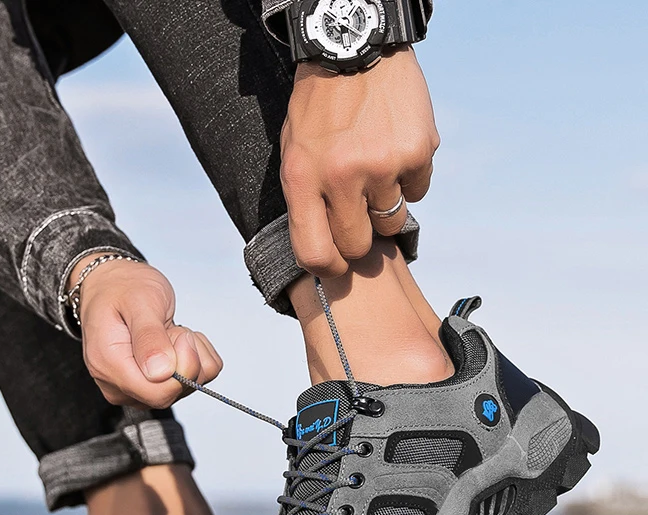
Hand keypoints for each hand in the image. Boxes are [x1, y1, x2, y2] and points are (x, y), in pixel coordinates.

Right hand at [75, 257, 222, 407]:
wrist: (114, 285)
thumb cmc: (122, 289)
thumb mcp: (139, 301)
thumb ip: (149, 337)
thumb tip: (160, 372)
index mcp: (109, 366)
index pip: (158, 393)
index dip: (181, 368)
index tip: (178, 333)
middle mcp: (119, 385)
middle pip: (172, 393)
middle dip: (186, 359)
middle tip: (171, 329)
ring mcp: (135, 389)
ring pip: (185, 389)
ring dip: (191, 356)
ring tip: (168, 332)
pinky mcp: (152, 387)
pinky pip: (191, 384)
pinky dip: (195, 359)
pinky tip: (174, 340)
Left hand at [281, 46, 439, 277]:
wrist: (354, 47)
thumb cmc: (319, 108)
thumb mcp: (294, 152)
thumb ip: (306, 201)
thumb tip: (325, 252)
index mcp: (302, 179)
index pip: (315, 253)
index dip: (328, 268)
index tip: (336, 264)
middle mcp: (342, 176)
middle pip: (358, 245)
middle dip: (359, 237)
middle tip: (358, 213)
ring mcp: (382, 164)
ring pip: (392, 220)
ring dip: (385, 204)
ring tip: (374, 169)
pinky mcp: (417, 151)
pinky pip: (419, 190)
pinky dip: (410, 177)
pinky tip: (395, 148)